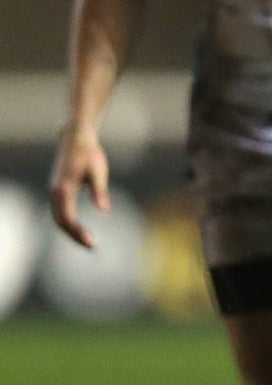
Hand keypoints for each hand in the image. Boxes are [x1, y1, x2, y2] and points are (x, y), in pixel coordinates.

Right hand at [49, 122, 109, 248]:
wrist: (76, 137)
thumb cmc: (89, 153)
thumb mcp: (98, 171)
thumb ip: (99, 191)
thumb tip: (104, 210)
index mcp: (63, 189)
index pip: (68, 218)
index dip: (78, 233)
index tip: (92, 243)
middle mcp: (55, 192)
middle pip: (60, 221)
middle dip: (74, 235)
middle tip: (92, 247)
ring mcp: (54, 190)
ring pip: (58, 217)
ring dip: (70, 230)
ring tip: (87, 241)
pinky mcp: (57, 189)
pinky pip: (60, 211)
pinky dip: (68, 222)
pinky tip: (79, 229)